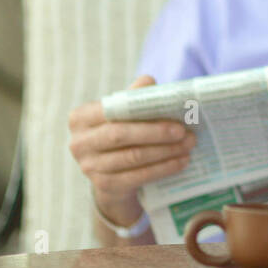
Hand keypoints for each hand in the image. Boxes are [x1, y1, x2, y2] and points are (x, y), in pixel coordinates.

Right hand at [67, 75, 195, 225]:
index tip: (171, 111)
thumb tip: (148, 81)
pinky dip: (163, 168)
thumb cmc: (121, 131)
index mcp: (81, 117)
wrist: (111, 172)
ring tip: (188, 145)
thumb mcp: (123, 112)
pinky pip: (138, 177)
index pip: (112, 111)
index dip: (141, 110)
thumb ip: (134, 96)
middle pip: (120, 136)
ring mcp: (89, 167)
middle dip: (156, 133)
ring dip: (165, 151)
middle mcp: (79, 143)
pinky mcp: (104, 186)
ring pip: (133, 157)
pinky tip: (181, 162)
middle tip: (185, 131)